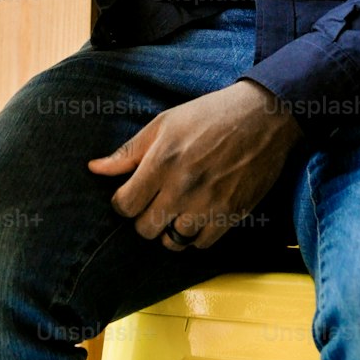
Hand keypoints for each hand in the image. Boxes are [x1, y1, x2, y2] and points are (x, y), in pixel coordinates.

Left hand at [87, 79, 303, 250]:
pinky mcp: (232, 214)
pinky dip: (195, 235)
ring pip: (172, 242)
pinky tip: (198, 216)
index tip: (131, 194)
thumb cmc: (211, 114)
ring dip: (169, 229)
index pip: (124, 205)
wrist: (263, 116)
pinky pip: (201, 244)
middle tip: (155, 201)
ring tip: (176, 210)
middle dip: (144, 217)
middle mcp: (182, 187)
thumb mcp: (165, 123)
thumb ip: (129, 151)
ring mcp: (208, 204)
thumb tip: (95, 168)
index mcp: (162, 161)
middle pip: (145, 228)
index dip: (123, 202)